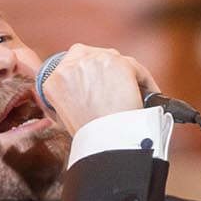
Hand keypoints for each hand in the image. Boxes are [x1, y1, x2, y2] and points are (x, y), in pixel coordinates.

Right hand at [40, 44, 155, 130]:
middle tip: (115, 88)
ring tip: (130, 94)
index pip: (72, 66)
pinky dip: (144, 80)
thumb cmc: (91, 137)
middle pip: (92, 57)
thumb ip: (71, 96)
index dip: (88, 75)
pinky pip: (135, 67)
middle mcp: (70, 64)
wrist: (107, 143)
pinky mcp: (117, 62)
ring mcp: (93, 60)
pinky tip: (147, 94)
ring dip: (123, 75)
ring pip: (114, 60)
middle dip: (105, 71)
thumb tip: (87, 90)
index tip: (98, 83)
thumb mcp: (66, 116)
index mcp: (53, 80)